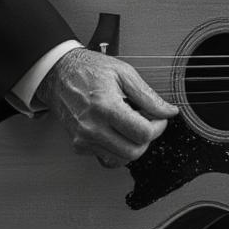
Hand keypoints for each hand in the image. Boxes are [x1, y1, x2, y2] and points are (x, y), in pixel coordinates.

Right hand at [36, 47, 178, 166]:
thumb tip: (169, 111)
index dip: (159, 126)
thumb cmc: (90, 70)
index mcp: (105, 106)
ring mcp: (83, 139)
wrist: (60, 73)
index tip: (159, 118)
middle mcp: (92, 127)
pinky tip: (118, 131)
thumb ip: (148, 96)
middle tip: (147, 121)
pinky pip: (107, 158)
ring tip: (130, 124)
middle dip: (147, 138)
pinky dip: (118, 149)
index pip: (142, 133)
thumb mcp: (124, 73)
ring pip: (121, 159)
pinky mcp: (79, 146)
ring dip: (133, 144)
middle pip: (134, 152)